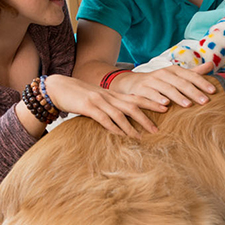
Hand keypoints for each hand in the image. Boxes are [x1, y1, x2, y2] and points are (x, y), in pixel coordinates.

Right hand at [43, 75, 167, 137]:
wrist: (58, 87)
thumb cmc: (79, 96)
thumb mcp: (98, 99)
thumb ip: (111, 106)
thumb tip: (125, 117)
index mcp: (113, 94)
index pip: (137, 97)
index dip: (152, 102)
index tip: (166, 107)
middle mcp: (109, 96)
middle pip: (133, 105)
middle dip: (147, 116)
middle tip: (158, 128)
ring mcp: (98, 101)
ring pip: (120, 113)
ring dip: (132, 126)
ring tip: (141, 136)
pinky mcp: (87, 107)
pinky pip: (103, 118)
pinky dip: (113, 127)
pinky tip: (121, 135)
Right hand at [114, 62, 216, 107]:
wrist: (130, 83)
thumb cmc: (158, 81)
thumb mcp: (175, 75)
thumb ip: (193, 72)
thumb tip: (211, 65)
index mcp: (173, 70)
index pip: (190, 75)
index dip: (202, 82)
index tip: (213, 91)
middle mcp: (163, 74)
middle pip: (180, 83)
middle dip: (193, 92)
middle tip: (204, 101)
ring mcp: (151, 81)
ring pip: (167, 89)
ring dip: (178, 97)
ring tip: (188, 105)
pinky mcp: (141, 89)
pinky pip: (150, 95)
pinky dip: (158, 100)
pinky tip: (165, 105)